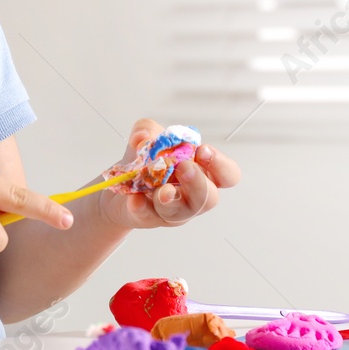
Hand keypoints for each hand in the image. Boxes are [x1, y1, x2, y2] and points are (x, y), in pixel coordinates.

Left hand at [98, 117, 239, 230]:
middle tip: (184, 167)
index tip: (202, 151)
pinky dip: (142, 207)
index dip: (221, 165)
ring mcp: (174, 210)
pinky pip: (149, 217)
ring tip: (162, 190)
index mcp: (202, 172)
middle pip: (210, 199)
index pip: (228, 175)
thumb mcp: (148, 136)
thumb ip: (148, 131)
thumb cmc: (148, 159)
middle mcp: (193, 195)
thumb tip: (143, 138)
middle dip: (198, 183)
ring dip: (173, 200)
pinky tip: (135, 199)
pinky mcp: (150, 218)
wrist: (120, 181)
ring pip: (182, 213)